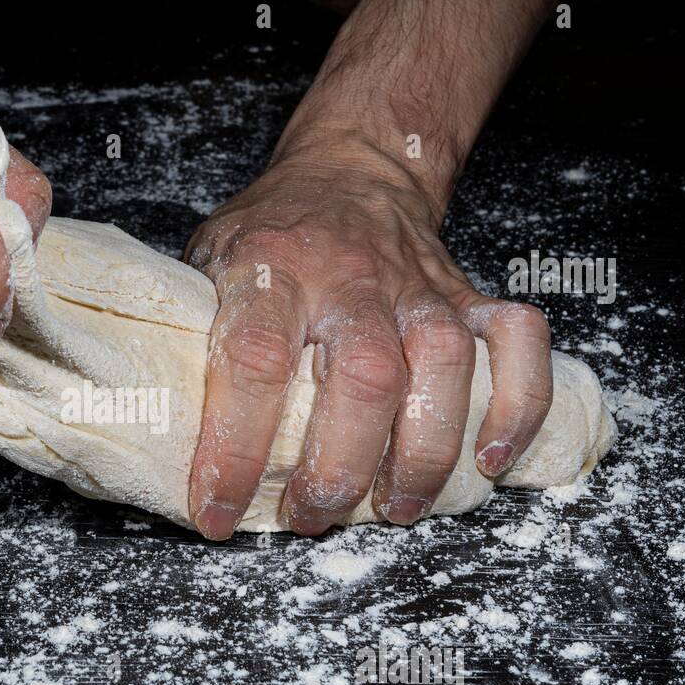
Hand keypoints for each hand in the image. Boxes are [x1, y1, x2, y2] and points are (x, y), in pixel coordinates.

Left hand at [184, 140, 552, 538]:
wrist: (351, 169)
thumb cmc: (273, 233)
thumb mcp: (209, 262)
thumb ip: (197, 334)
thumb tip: (166, 432)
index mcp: (271, 270)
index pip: (252, 360)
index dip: (234, 448)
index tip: (217, 509)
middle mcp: (350, 278)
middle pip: (363, 375)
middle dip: (340, 466)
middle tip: (312, 515)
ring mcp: (418, 286)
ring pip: (444, 365)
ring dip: (424, 452)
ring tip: (398, 508)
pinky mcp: (468, 296)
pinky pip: (518, 344)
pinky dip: (517, 405)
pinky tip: (490, 457)